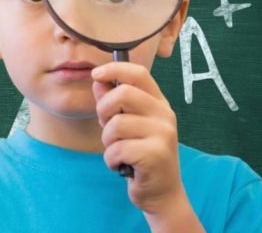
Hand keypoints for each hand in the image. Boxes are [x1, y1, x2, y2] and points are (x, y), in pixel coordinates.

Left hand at [91, 62, 187, 215]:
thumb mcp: (125, 124)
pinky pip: (118, 148)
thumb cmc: (139, 154)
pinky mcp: (156, 154)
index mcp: (158, 102)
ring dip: (108, 141)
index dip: (114, 68)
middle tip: (107, 127)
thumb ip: (112, 101)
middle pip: (123, 93)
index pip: (139, 73)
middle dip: (103, 110)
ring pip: (116, 124)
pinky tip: (120, 165)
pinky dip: (111, 159)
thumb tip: (98, 79)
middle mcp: (165, 114)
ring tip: (118, 151)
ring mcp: (164, 134)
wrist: (161, 193)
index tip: (96, 74)